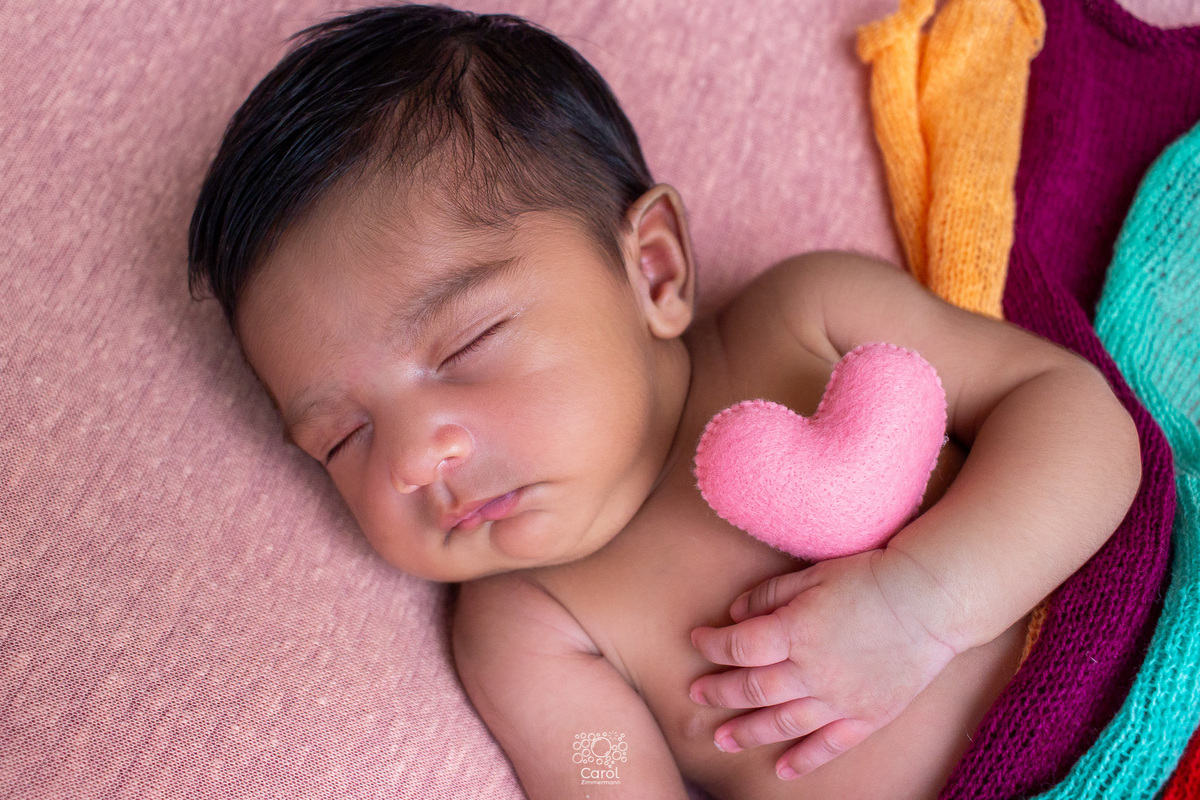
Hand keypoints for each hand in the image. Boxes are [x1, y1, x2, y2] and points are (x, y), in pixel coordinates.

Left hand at [688, 549, 958, 779]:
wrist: (930, 599)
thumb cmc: (869, 578)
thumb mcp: (812, 575)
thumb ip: (769, 596)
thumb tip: (734, 614)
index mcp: (794, 631)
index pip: (738, 646)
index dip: (712, 645)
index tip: (698, 640)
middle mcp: (812, 671)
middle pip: (752, 689)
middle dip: (719, 692)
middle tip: (697, 694)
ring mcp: (840, 699)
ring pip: (782, 723)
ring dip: (748, 732)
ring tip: (721, 740)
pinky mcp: (867, 716)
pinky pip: (829, 745)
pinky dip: (804, 760)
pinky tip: (782, 770)